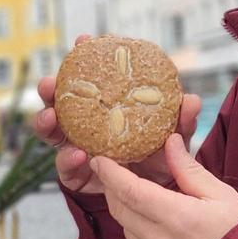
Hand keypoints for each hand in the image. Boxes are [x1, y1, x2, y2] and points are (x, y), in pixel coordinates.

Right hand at [32, 34, 202, 195]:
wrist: (158, 198)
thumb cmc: (162, 159)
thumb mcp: (174, 138)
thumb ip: (181, 122)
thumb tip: (190, 101)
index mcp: (106, 106)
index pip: (91, 78)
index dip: (83, 58)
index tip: (82, 41)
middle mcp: (86, 124)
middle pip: (60, 101)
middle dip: (50, 90)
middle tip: (48, 83)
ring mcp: (76, 148)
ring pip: (52, 132)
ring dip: (46, 122)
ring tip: (51, 118)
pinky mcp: (75, 175)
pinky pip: (65, 167)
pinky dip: (68, 159)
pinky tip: (77, 154)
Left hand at [91, 135, 237, 238]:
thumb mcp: (220, 194)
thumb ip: (188, 169)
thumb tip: (168, 142)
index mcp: (179, 219)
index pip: (130, 191)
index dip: (111, 173)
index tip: (100, 159)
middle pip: (122, 211)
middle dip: (114, 190)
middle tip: (115, 174)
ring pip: (129, 233)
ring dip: (130, 214)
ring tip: (145, 202)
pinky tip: (160, 233)